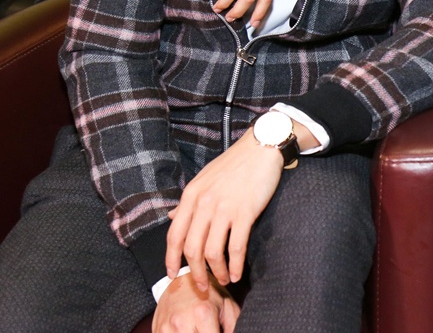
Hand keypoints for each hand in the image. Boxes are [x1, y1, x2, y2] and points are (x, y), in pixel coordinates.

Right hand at [153, 272, 239, 332]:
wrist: (181, 281)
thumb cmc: (208, 293)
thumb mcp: (227, 304)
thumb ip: (233, 326)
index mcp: (203, 314)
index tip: (218, 331)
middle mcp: (182, 323)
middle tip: (208, 329)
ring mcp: (167, 329)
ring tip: (198, 329)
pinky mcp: (158, 332)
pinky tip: (188, 330)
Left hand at [166, 130, 283, 289]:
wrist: (261, 146)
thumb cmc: (234, 163)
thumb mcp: (204, 178)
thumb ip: (189, 200)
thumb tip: (173, 217)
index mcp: (191, 195)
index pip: (174, 235)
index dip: (171, 260)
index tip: (173, 275)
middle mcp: (204, 203)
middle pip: (192, 249)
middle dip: (194, 273)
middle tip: (201, 286)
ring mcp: (224, 208)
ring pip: (212, 252)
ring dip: (216, 272)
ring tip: (223, 280)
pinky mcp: (245, 211)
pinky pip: (236, 246)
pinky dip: (235, 264)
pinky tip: (237, 273)